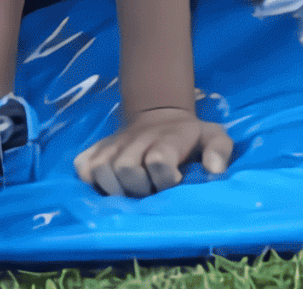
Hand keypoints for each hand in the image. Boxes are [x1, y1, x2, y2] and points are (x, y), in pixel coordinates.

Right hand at [74, 106, 232, 196]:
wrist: (159, 112)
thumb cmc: (189, 135)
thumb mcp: (213, 135)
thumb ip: (219, 150)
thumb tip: (214, 170)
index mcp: (166, 139)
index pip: (159, 160)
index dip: (165, 178)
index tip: (175, 182)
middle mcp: (137, 140)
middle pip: (126, 169)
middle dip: (139, 187)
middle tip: (150, 190)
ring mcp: (114, 144)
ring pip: (102, 171)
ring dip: (116, 188)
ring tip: (131, 190)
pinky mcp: (96, 149)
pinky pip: (82, 167)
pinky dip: (92, 180)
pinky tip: (109, 184)